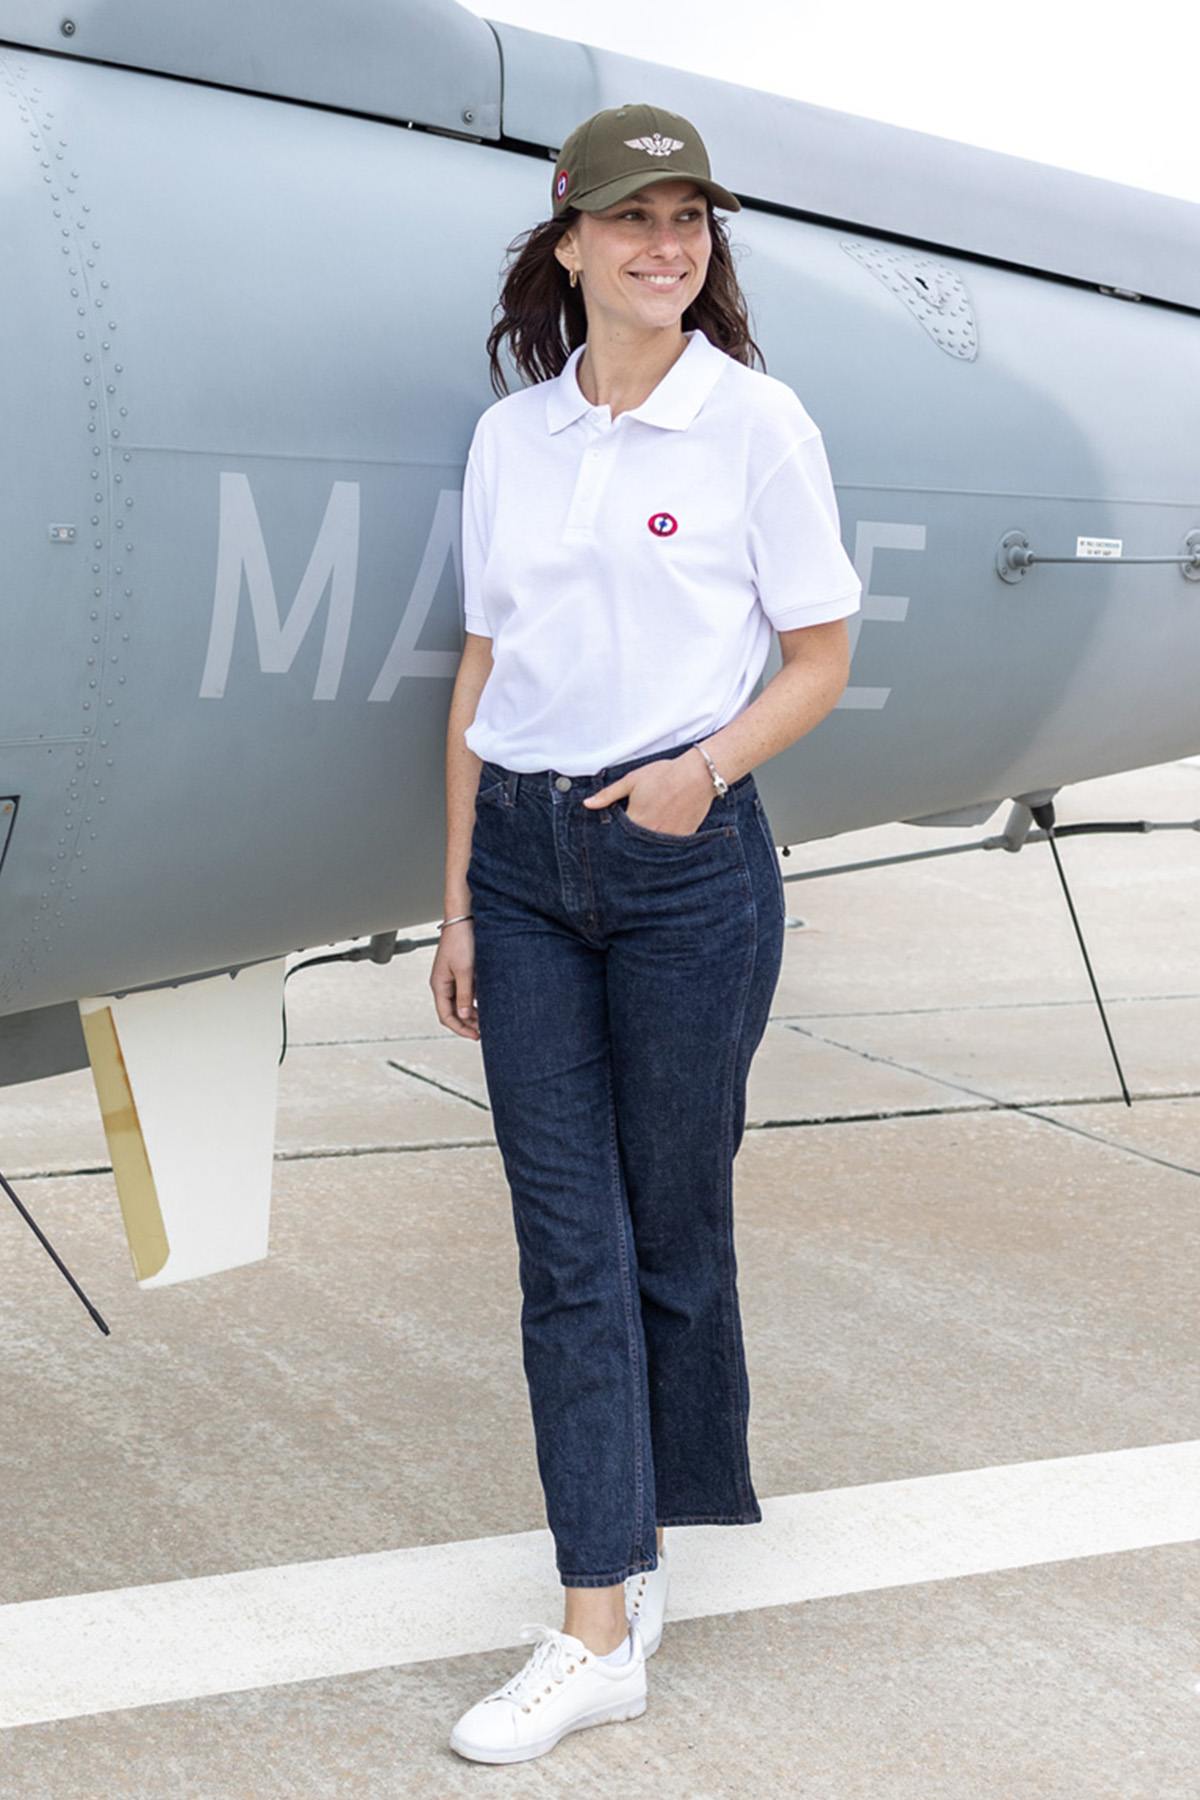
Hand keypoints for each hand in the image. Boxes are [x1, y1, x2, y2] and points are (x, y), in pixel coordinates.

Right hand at [430, 918, 480, 1039]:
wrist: (463, 919)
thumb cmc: (461, 940)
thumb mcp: (465, 971)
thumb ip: (465, 995)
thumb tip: (465, 1015)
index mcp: (439, 985)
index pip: (446, 1016)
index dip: (460, 1029)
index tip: (475, 1036)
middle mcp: (443, 983)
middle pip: (452, 1012)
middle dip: (466, 1024)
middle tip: (483, 1032)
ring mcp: (451, 978)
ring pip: (459, 1003)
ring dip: (471, 1013)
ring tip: (486, 1021)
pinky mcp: (460, 972)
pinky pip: (465, 993)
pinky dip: (474, 1001)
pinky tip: (485, 1004)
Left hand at [582, 751, 713, 836]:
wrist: (698, 775)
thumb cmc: (665, 775)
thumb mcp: (632, 780)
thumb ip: (608, 795)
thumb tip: (587, 804)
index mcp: (635, 820)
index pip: (617, 837)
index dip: (614, 836)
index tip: (613, 834)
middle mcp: (650, 833)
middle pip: (634, 846)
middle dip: (629, 844)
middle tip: (630, 839)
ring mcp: (668, 838)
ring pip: (651, 850)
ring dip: (646, 847)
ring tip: (647, 836)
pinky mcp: (683, 839)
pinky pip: (669, 849)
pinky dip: (664, 846)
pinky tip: (663, 835)